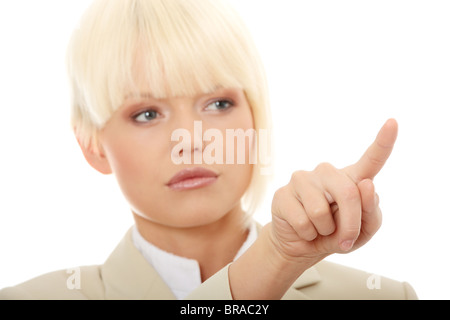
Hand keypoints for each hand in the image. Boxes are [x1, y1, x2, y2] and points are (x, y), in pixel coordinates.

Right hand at [270, 119, 397, 264]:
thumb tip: (366, 184)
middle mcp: (327, 173)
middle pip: (349, 193)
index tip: (393, 122)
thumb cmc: (335, 236)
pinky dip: (307, 235)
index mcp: (351, 179)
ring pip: (320, 211)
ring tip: (317, 228)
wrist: (301, 248)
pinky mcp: (283, 193)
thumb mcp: (362, 232)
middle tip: (345, 241)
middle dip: (350, 225)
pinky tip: (302, 229)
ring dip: (323, 231)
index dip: (383, 142)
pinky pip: (302, 221)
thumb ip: (371, 213)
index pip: (371, 160)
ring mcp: (303, 179)